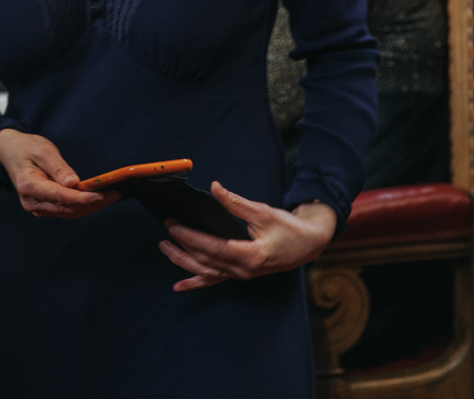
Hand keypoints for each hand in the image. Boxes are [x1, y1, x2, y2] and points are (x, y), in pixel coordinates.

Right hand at [0, 129, 119, 219]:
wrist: (10, 153)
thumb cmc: (27, 148)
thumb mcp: (43, 150)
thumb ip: (58, 167)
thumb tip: (74, 184)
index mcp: (29, 186)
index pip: (60, 196)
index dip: (82, 198)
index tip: (101, 194)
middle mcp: (32, 202)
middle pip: (67, 208)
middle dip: (93, 203)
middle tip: (116, 194)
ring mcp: (37, 207)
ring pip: (69, 212)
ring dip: (91, 207)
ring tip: (112, 196)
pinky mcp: (43, 208)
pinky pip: (66, 210)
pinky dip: (83, 206)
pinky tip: (98, 199)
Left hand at [158, 184, 337, 291]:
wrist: (308, 244)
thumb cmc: (289, 228)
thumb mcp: (263, 212)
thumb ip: (236, 203)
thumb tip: (215, 188)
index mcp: (250, 256)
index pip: (213, 248)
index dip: (191, 237)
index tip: (174, 226)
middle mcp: (243, 271)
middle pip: (205, 262)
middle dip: (183, 246)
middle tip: (166, 229)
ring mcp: (241, 275)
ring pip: (206, 272)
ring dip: (183, 262)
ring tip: (165, 248)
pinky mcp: (240, 274)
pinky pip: (214, 280)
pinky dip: (196, 283)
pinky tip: (179, 286)